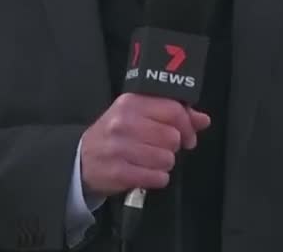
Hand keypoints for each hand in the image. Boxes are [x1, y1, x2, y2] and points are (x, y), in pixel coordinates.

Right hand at [79, 93, 211, 198]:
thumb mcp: (137, 115)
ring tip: (150, 161)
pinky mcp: (119, 172)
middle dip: (173, 147)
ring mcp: (120, 148)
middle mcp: (124, 123)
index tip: (188, 136)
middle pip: (172, 137)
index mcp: (130, 103)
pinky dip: (157, 178)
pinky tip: (146, 173)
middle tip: (160, 148)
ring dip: (164, 164)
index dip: (187, 125)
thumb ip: (171, 114)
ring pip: (167, 159)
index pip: (173, 110)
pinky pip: (157, 177)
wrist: (80, 160)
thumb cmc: (113, 135)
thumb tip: (202, 119)